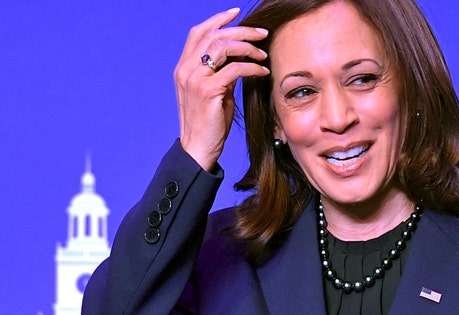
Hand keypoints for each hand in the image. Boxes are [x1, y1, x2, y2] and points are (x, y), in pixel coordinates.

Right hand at [173, 7, 268, 170]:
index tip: (237, 13)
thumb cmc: (209, 121)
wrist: (198, 147)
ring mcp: (194, 79)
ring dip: (247, 47)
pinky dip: (252, 67)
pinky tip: (262, 72)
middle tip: (262, 33)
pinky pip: (234, 70)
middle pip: (214, 35)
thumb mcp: (214, 91)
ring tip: (263, 53)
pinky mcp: (208, 91)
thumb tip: (241, 57)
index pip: (198, 32)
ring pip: (223, 47)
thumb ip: (221, 73)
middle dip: (241, 30)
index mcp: (184, 67)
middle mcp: (186, 69)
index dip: (218, 19)